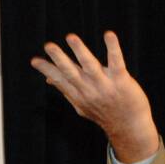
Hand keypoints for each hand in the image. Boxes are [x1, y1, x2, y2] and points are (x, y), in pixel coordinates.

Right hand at [30, 31, 158, 162]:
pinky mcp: (122, 80)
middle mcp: (89, 89)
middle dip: (59, 59)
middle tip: (48, 46)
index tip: (34, 60)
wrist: (130, 128)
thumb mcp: (82, 105)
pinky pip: (116, 62)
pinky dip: (113, 47)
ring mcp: (105, 85)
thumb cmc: (105, 112)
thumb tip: (49, 79)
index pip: (60, 80)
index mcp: (79, 94)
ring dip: (80, 51)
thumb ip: (66, 90)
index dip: (47, 70)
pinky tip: (109, 35)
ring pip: (90, 65)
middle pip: (71, 73)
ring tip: (71, 37)